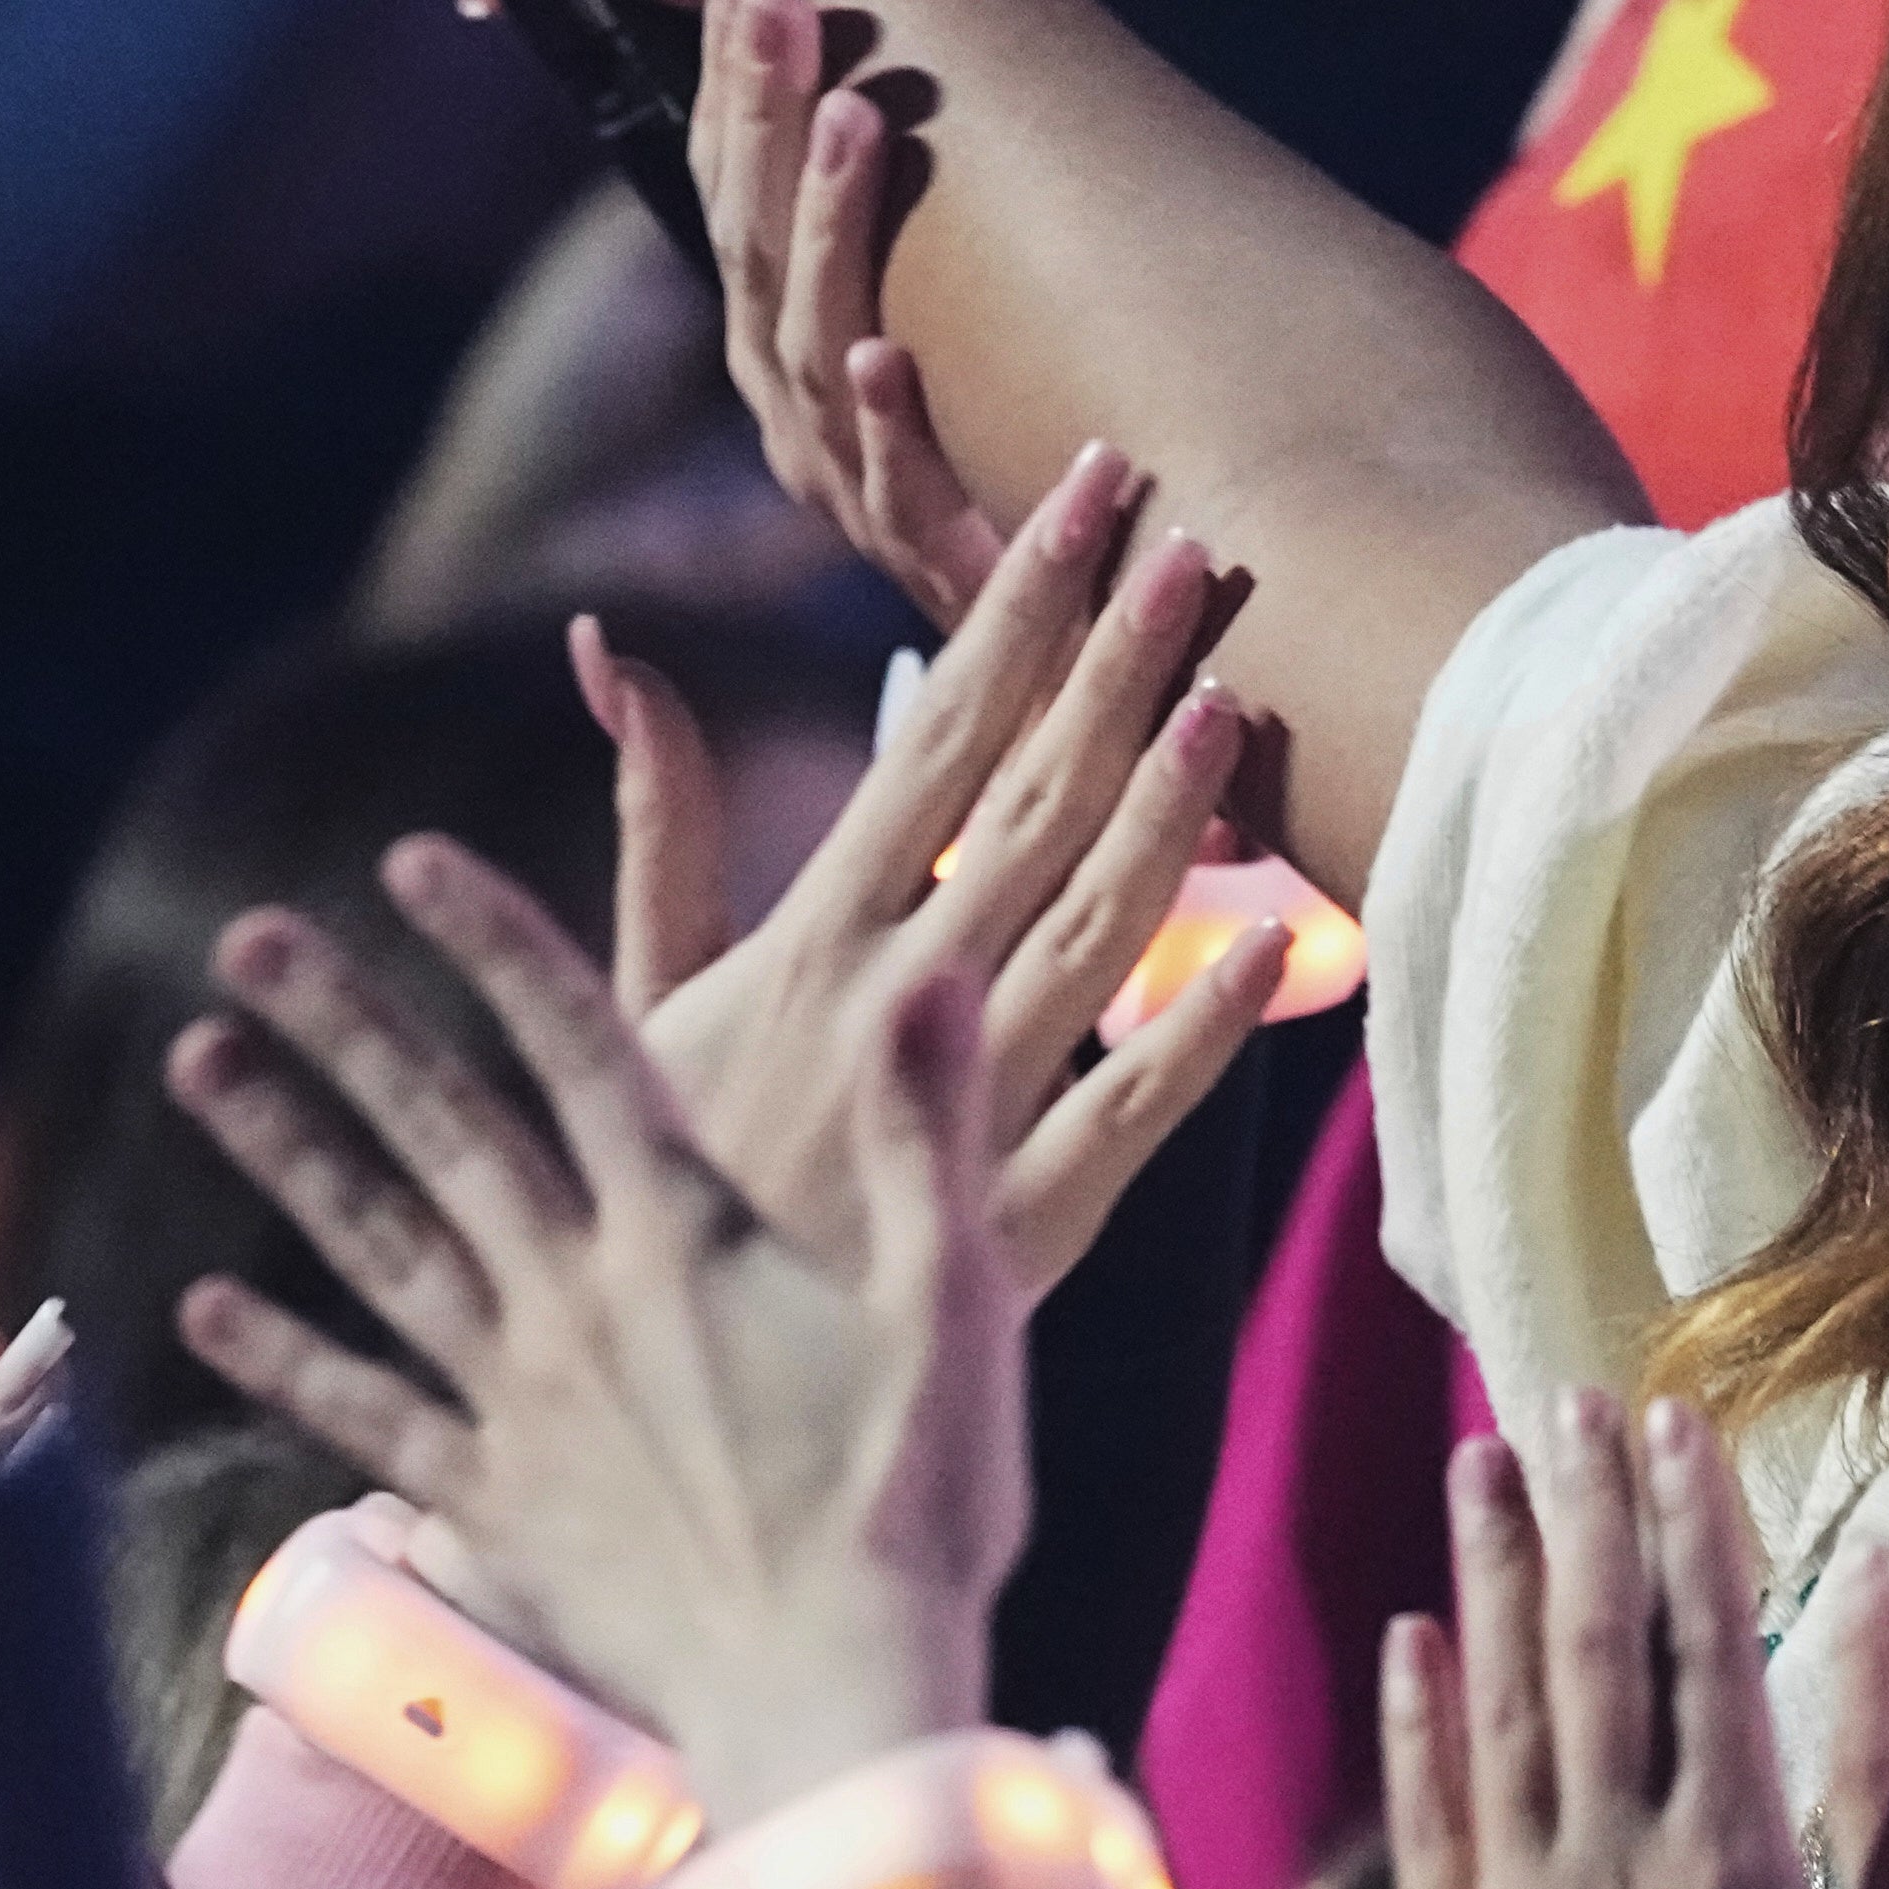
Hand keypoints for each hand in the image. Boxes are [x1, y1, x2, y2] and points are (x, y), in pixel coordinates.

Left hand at [164, 841, 1021, 1828]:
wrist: (834, 1701)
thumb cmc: (918, 1510)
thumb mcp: (956, 1305)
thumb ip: (924, 1137)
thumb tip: (922, 973)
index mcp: (687, 1238)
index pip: (577, 1050)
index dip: (494, 947)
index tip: (411, 861)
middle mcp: (577, 1301)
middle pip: (445, 1130)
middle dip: (347, 1023)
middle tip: (252, 935)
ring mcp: (516, 1406)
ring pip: (376, 1247)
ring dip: (285, 1148)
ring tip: (198, 1060)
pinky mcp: (488, 1510)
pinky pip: (361, 1418)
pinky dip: (281, 1359)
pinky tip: (200, 1307)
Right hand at [581, 436, 1283, 1307]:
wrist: (673, 1397)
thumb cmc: (668, 1175)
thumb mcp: (642, 988)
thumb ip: (658, 818)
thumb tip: (610, 648)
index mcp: (820, 934)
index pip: (944, 732)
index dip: (1024, 604)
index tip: (1089, 492)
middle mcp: (900, 1002)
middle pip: (1035, 806)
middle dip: (1115, 667)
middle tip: (1193, 539)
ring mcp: (969, 1109)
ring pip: (1094, 936)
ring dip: (1169, 815)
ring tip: (1234, 691)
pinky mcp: (1023, 1224)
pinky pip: (1126, 1119)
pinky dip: (1199, 1036)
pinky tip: (1277, 950)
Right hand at [687, 0, 1012, 625]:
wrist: (1043, 715)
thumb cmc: (1018, 531)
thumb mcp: (957, 389)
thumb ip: (917, 271)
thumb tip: (904, 102)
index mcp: (805, 370)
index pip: (749, 203)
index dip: (744, 88)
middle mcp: (814, 425)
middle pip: (760, 250)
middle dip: (760, 112)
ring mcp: (869, 496)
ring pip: (818, 345)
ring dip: (830, 230)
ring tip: (851, 111)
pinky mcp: (943, 572)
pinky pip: (900, 489)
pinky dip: (887, 420)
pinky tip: (881, 347)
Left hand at [1377, 1395, 1888, 1888]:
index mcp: (1738, 1875)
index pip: (1709, 1656)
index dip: (1692, 1530)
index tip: (1680, 1424)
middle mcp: (1615, 1877)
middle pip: (1592, 1654)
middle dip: (1585, 1513)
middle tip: (1570, 1397)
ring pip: (1497, 1715)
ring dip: (1488, 1578)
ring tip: (1484, 1464)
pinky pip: (1430, 1828)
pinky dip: (1421, 1724)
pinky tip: (1415, 1639)